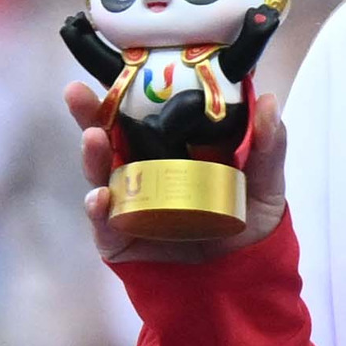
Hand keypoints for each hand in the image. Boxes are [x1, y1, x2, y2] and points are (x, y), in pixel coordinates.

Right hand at [72, 80, 283, 266]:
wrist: (240, 279)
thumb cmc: (248, 226)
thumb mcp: (266, 184)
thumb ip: (268, 146)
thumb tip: (267, 99)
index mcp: (173, 151)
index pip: (145, 116)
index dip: (129, 92)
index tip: (120, 67)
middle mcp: (144, 172)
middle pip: (111, 137)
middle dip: (91, 114)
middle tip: (77, 92)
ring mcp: (128, 203)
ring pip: (100, 173)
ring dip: (92, 154)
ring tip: (93, 137)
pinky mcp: (119, 237)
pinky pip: (104, 221)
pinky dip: (100, 208)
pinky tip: (101, 197)